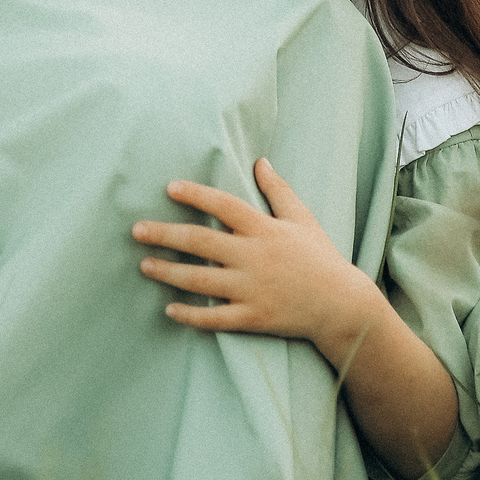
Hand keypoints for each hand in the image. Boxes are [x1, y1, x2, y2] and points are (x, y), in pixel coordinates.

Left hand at [131, 159, 387, 360]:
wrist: (342, 306)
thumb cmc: (320, 258)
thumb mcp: (302, 219)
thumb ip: (278, 191)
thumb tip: (260, 161)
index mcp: (264, 230)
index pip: (224, 205)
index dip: (196, 194)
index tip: (169, 187)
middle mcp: (254, 257)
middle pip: (202, 242)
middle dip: (166, 235)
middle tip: (137, 230)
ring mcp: (252, 290)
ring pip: (201, 280)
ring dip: (169, 273)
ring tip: (144, 265)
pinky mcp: (253, 317)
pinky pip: (215, 318)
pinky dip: (191, 315)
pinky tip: (168, 310)